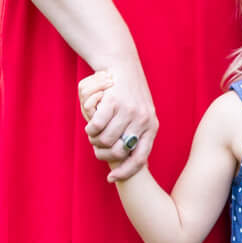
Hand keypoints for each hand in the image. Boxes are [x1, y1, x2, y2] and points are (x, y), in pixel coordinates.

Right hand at [79, 58, 156, 181]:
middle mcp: (143, 120)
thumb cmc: (128, 93)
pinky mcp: (114, 102)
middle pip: (118, 151)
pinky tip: (90, 124)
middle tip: (96, 146)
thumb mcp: (140, 114)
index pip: (140, 158)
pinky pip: (96, 125)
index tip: (111, 178)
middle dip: (103, 152)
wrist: (123, 64)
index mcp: (152, 126)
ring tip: (92, 133)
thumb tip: (125, 158)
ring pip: (105, 139)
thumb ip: (135, 133)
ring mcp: (129, 111)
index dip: (125, 172)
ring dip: (94, 138)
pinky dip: (90, 128)